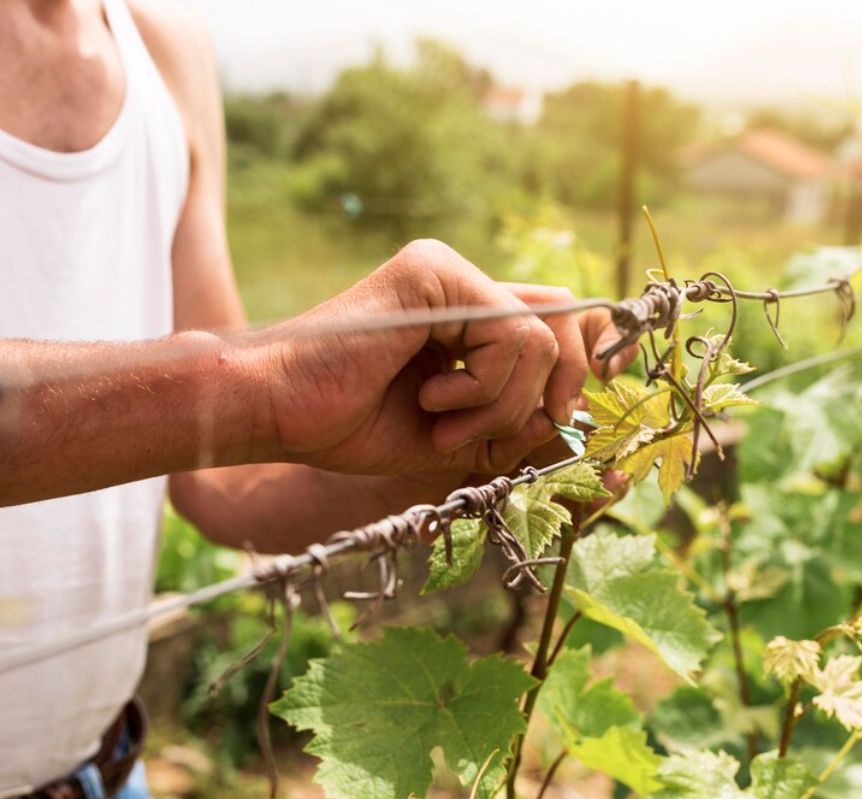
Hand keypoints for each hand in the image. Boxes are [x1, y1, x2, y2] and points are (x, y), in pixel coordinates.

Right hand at [253, 240, 575, 476]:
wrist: (282, 414)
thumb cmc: (353, 427)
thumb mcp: (455, 435)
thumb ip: (512, 419)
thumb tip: (571, 415)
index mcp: (465, 319)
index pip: (557, 320)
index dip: (594, 352)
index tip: (590, 401)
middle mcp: (462, 286)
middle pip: (567, 319)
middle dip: (565, 386)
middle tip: (529, 426)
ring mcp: (447, 273)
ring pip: (542, 340)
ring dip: (503, 405)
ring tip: (443, 422)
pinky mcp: (434, 272)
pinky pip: (511, 335)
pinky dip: (483, 390)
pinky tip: (431, 401)